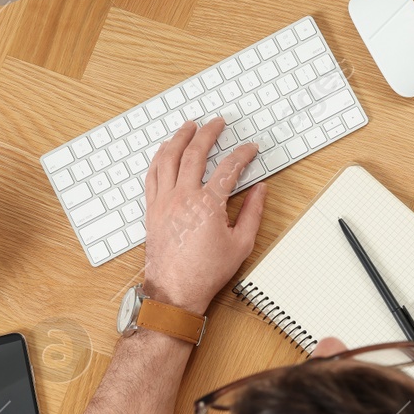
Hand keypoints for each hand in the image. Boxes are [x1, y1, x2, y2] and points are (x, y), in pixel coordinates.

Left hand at [142, 120, 266, 315]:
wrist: (175, 290)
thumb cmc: (206, 272)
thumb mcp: (241, 244)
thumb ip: (252, 213)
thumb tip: (260, 190)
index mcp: (208, 205)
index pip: (229, 168)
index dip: (243, 154)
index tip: (251, 148)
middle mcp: (183, 197)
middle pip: (195, 153)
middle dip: (208, 133)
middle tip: (217, 123)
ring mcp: (164, 201)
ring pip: (168, 158)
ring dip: (179, 138)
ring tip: (188, 126)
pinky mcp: (152, 208)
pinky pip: (152, 175)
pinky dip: (159, 158)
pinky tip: (165, 150)